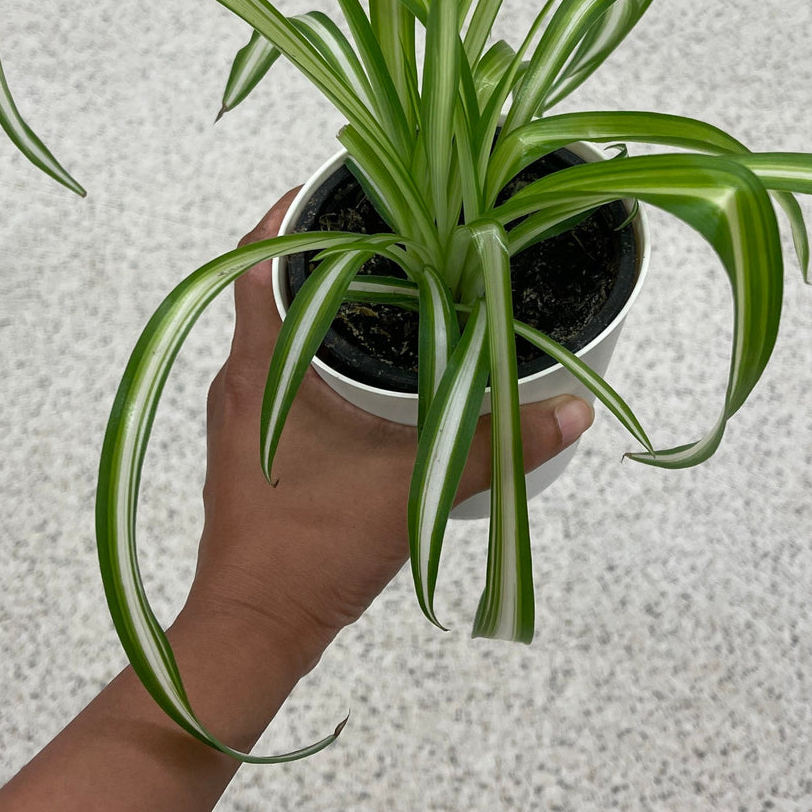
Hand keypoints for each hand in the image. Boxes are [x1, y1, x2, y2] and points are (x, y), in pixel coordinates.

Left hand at [186, 191, 594, 674]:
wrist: (254, 629)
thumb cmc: (311, 554)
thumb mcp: (418, 488)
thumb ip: (498, 444)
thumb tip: (571, 412)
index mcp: (261, 366)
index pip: (259, 258)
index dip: (292, 211)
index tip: (337, 182)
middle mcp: (240, 378)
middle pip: (272, 284)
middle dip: (324, 250)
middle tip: (387, 225)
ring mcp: (240, 413)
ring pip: (277, 330)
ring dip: (323, 302)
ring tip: (389, 280)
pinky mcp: (251, 445)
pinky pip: (282, 370)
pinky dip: (322, 349)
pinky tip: (372, 363)